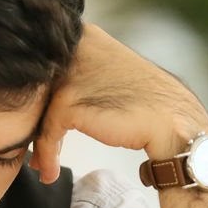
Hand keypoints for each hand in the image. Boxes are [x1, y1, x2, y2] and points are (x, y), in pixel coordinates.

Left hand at [31, 24, 207, 183]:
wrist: (172, 123)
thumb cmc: (143, 104)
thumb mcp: (108, 75)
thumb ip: (81, 75)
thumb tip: (49, 99)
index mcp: (84, 35)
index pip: (47, 68)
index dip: (42, 101)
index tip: (41, 128)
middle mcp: (74, 48)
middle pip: (39, 89)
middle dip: (36, 123)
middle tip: (37, 152)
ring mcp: (72, 74)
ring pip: (39, 112)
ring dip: (41, 144)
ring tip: (43, 166)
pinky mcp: (69, 101)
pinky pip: (46, 133)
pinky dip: (47, 155)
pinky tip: (50, 172)